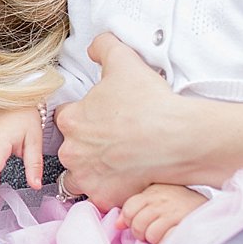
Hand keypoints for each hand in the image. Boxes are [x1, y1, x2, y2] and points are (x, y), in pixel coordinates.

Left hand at [54, 33, 187, 209]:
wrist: (177, 138)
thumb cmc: (150, 101)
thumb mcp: (124, 61)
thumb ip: (103, 47)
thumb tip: (94, 46)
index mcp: (70, 120)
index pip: (65, 117)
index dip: (83, 116)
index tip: (102, 118)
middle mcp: (71, 151)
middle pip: (71, 149)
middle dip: (87, 146)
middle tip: (114, 142)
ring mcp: (86, 177)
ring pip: (80, 176)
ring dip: (92, 171)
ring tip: (118, 164)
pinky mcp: (104, 197)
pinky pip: (100, 196)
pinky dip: (111, 189)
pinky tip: (129, 178)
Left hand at [118, 184, 208, 243]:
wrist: (205, 206)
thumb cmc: (176, 203)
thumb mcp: (155, 199)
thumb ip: (135, 208)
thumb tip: (118, 224)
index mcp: (151, 192)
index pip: (129, 209)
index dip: (129, 221)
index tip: (136, 223)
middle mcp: (162, 201)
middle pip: (137, 224)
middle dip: (140, 233)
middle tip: (147, 232)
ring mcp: (173, 212)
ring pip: (150, 234)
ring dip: (153, 239)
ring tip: (158, 235)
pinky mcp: (184, 224)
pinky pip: (165, 239)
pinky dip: (164, 243)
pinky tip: (168, 238)